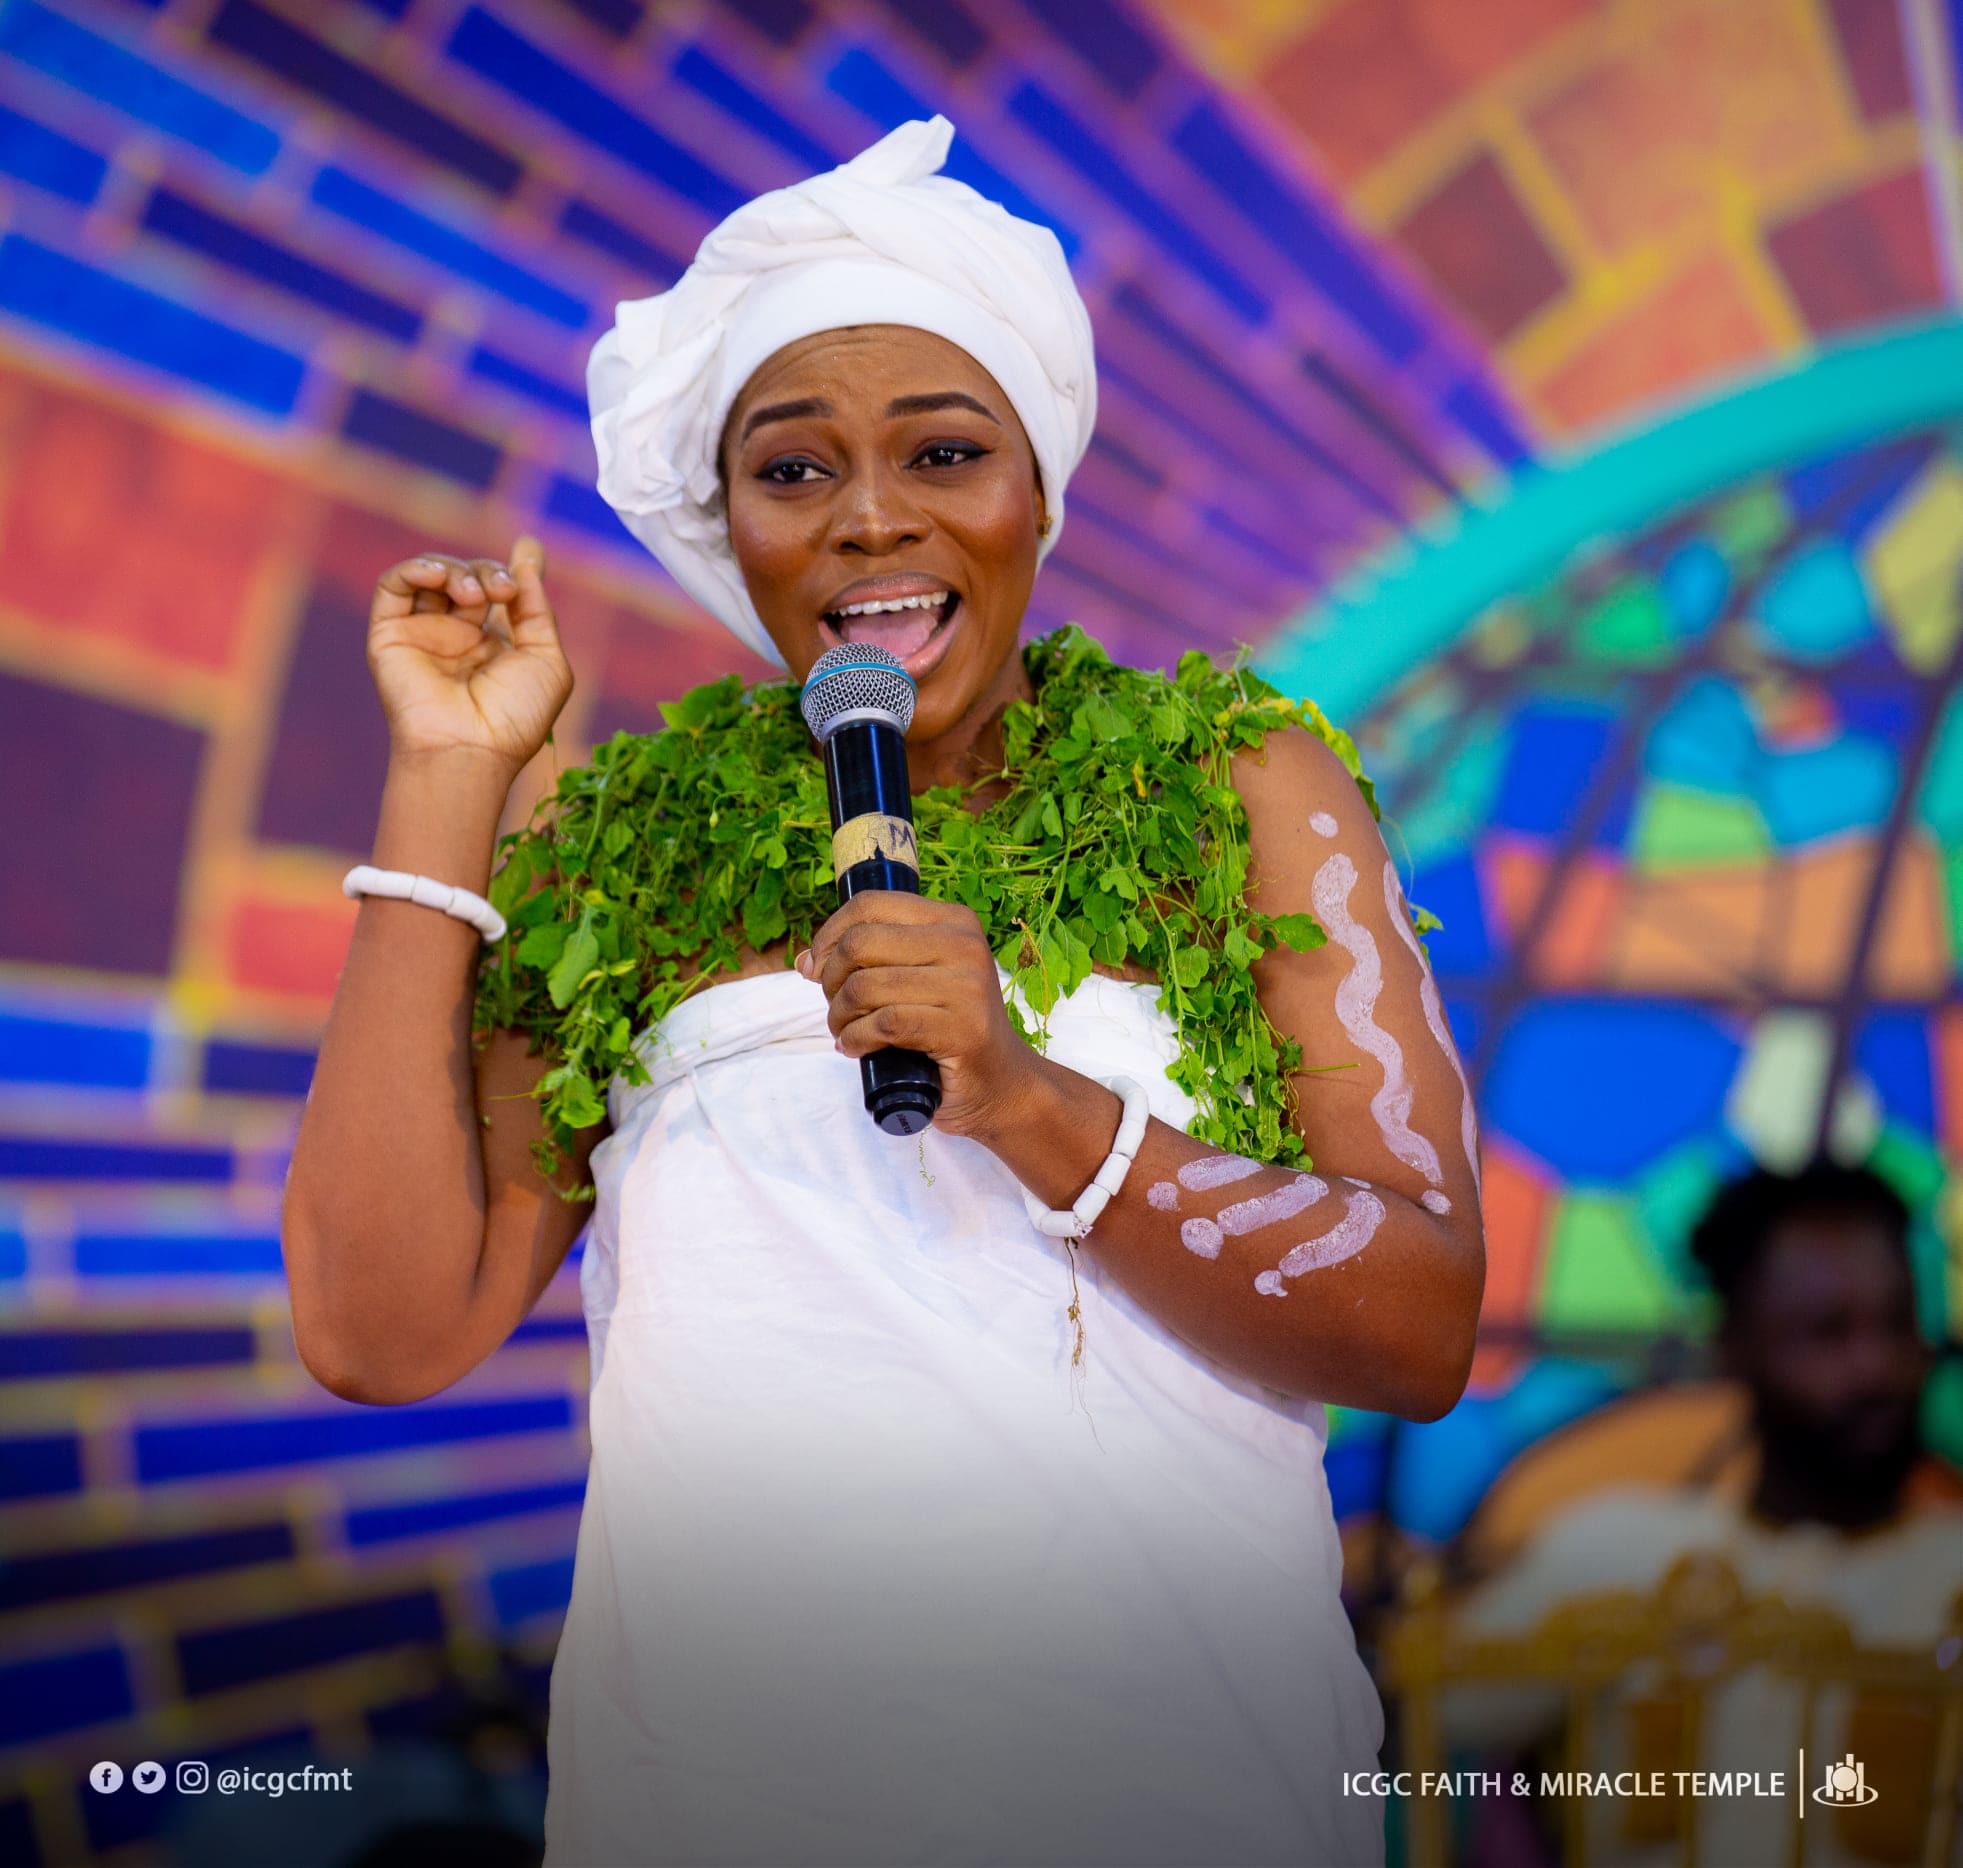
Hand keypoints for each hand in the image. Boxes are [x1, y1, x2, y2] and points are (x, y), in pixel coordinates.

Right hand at [367, 537, 572, 775]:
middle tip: (504, 590)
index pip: (499, 594)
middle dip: (491, 572)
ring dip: (458, 571)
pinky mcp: (390, 635)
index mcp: (495, 646)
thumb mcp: (546, 659)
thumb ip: (538, 608)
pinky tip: (441, 577)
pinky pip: (393, 585)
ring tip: (476, 594)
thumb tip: (528, 557)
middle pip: (470, 578)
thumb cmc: (516, 716)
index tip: (528, 548)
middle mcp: (458, 638)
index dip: (513, 569)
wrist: (471, 748)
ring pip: (432, 575)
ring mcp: (423, 634)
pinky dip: (416, 569)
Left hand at [799, 893, 1038, 1143]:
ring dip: (839, 1016)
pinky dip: (857, 1039)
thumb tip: (806, 960)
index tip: (817, 967)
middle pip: (860, 943)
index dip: (829, 934)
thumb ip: (871, 961)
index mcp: (953, 920)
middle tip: (836, 1007)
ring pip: (866, 986)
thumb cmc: (949, 1029)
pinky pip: (884, 1023)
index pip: (869, 904)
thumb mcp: (918, 978)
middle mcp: (964, 944)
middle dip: (831, 979)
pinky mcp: (962, 1029)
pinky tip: (855, 1048)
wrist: (1001, 1082)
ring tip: (844, 1032)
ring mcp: (966, 986)